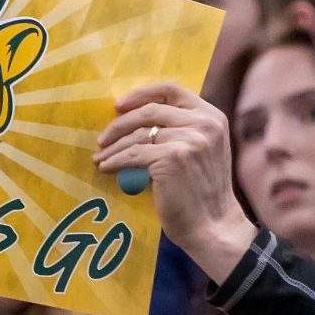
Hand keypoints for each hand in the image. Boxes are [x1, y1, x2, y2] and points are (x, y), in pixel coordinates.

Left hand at [95, 83, 257, 280]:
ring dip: (113, 147)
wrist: (214, 224)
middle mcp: (203, 123)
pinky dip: (115, 161)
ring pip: (138, 135)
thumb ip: (182, 130)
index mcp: (211, 116)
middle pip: (149, 111)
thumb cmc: (203, 192)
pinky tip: (106, 168)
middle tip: (102, 139)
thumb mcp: (203, 150)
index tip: (119, 106)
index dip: (141, 94)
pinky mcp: (172, 158)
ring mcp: (188, 139)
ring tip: (100, 157)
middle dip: (119, 124)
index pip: (172, 90)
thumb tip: (137, 121)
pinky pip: (132, 155)